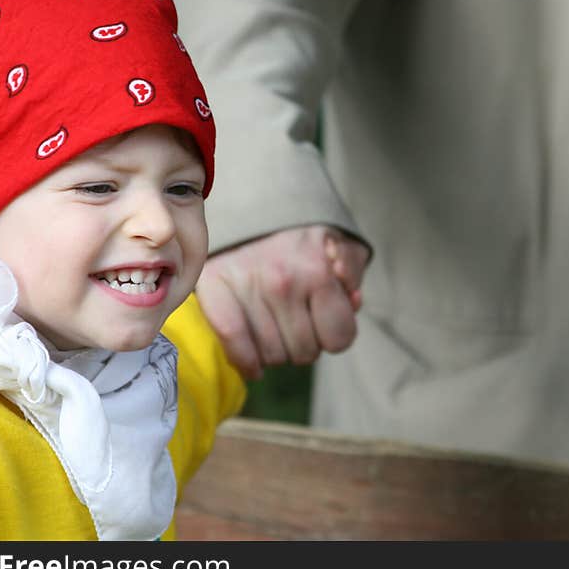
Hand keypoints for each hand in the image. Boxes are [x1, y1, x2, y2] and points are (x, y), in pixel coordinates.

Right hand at [196, 225, 369, 379]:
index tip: (324, 324)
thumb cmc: (301, 234)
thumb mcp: (340, 244)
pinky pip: (233, 342)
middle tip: (296, 322)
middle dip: (305, 343)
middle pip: (305, 353)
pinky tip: (252, 365)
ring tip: (273, 327)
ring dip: (276, 352)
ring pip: (271, 356)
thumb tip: (352, 300)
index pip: (338, 339)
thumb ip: (353, 272)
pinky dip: (245, 361)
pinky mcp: (215, 287)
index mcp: (319, 272)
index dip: (334, 337)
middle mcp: (284, 282)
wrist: (252, 202)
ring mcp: (247, 287)